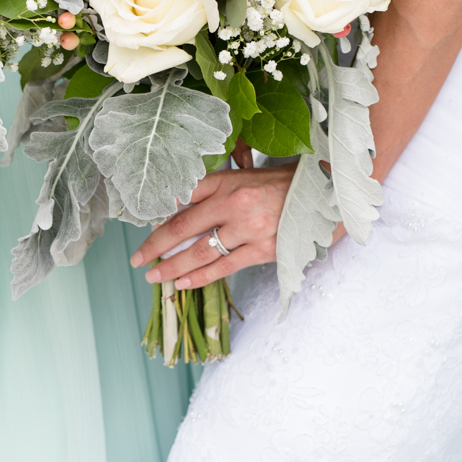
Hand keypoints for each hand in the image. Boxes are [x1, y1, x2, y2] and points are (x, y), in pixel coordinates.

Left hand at [133, 149, 298, 287]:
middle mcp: (235, 203)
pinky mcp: (264, 250)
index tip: (140, 229)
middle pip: (183, 227)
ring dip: (173, 267)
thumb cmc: (281, 186)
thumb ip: (211, 192)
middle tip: (137, 259)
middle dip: (156, 247)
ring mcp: (250, 228)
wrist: (324, 196)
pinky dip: (200, 277)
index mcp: (227, 182)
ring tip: (154, 277)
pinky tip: (182, 283)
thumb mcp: (244, 178)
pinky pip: (224, 267)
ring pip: (200, 252)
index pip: (182, 198)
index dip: (157, 216)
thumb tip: (175, 208)